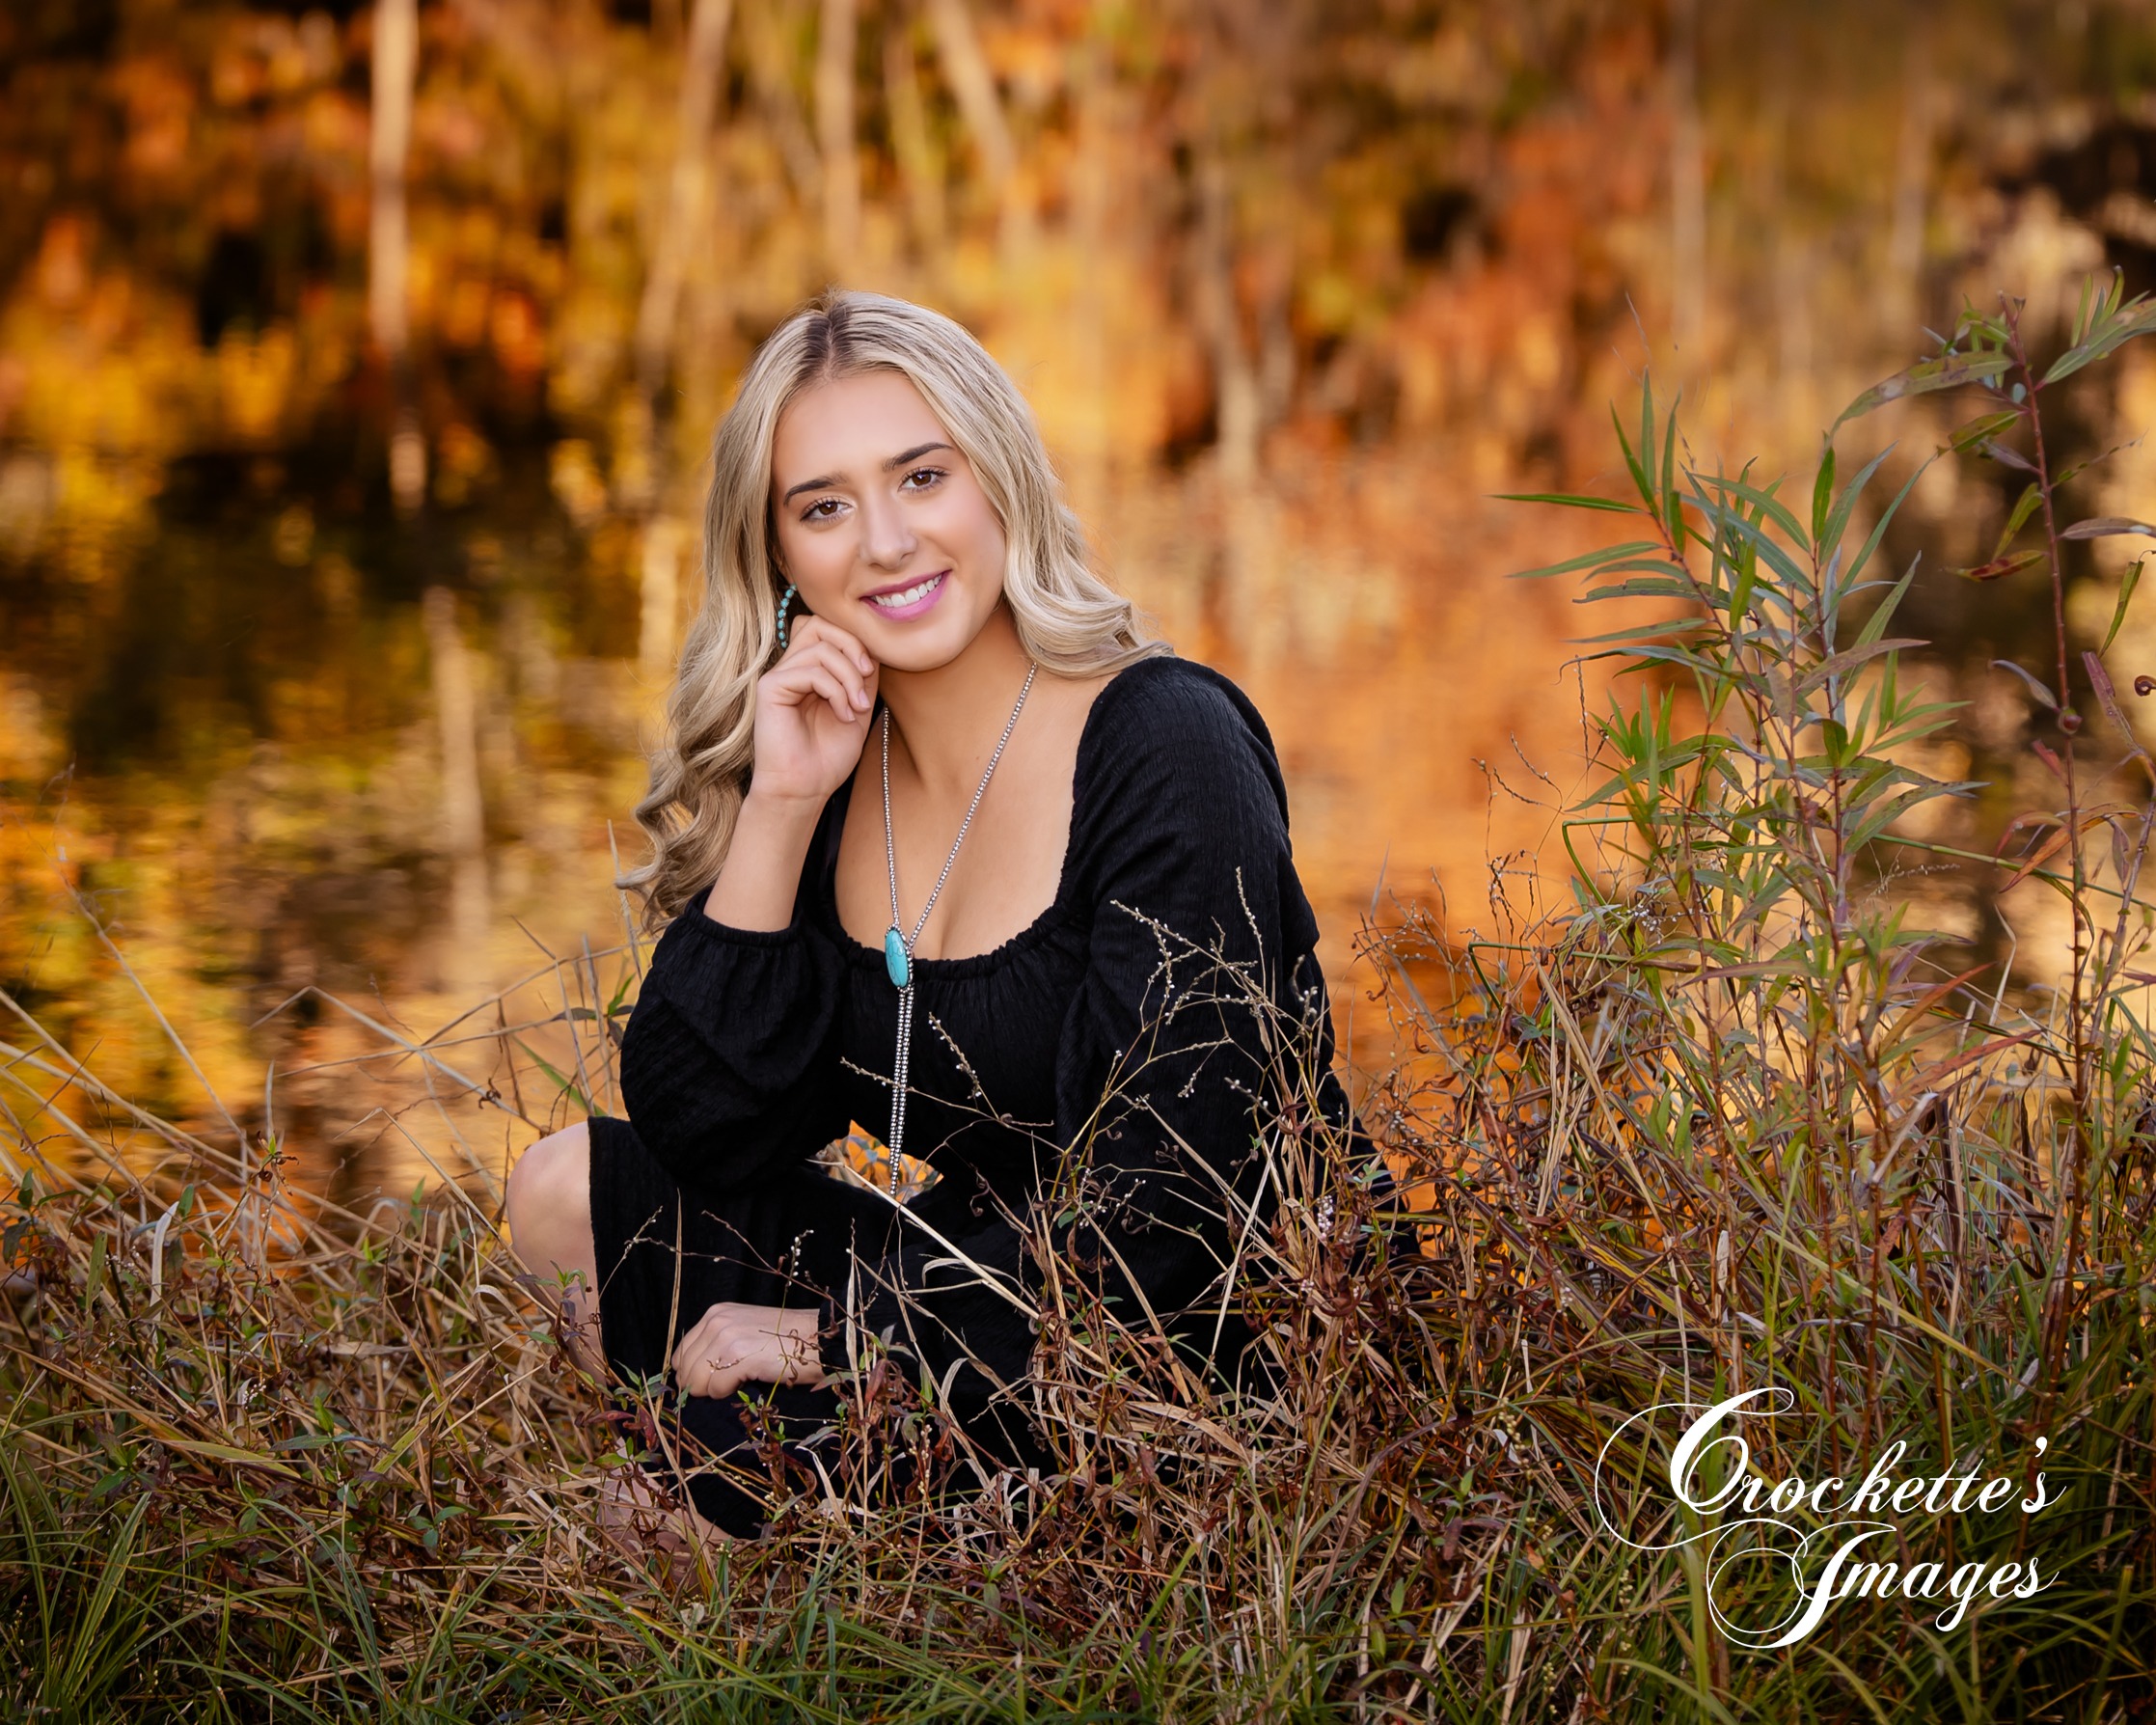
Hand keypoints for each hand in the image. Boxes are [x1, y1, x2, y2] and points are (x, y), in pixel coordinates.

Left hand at [671, 1301, 826, 1399]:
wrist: (816, 1338)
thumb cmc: (783, 1339)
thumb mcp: (743, 1330)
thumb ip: (716, 1344)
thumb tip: (692, 1376)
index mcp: (715, 1314)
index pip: (681, 1353)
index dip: (691, 1373)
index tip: (707, 1381)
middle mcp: (716, 1322)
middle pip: (685, 1369)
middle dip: (699, 1385)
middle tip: (724, 1386)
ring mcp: (726, 1338)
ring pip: (695, 1382)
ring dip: (712, 1391)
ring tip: (737, 1382)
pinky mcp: (739, 1357)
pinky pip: (715, 1389)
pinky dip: (726, 1394)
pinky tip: (745, 1382)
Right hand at [748, 615, 878, 806]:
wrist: (805, 789)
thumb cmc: (827, 757)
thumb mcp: (857, 709)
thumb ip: (861, 676)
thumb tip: (871, 647)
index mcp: (808, 670)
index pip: (827, 628)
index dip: (853, 640)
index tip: (871, 671)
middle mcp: (790, 668)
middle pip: (819, 624)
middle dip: (852, 645)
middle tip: (867, 675)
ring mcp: (779, 676)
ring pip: (819, 646)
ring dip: (848, 676)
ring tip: (856, 707)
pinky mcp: (770, 688)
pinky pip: (811, 670)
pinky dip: (836, 691)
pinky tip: (843, 715)